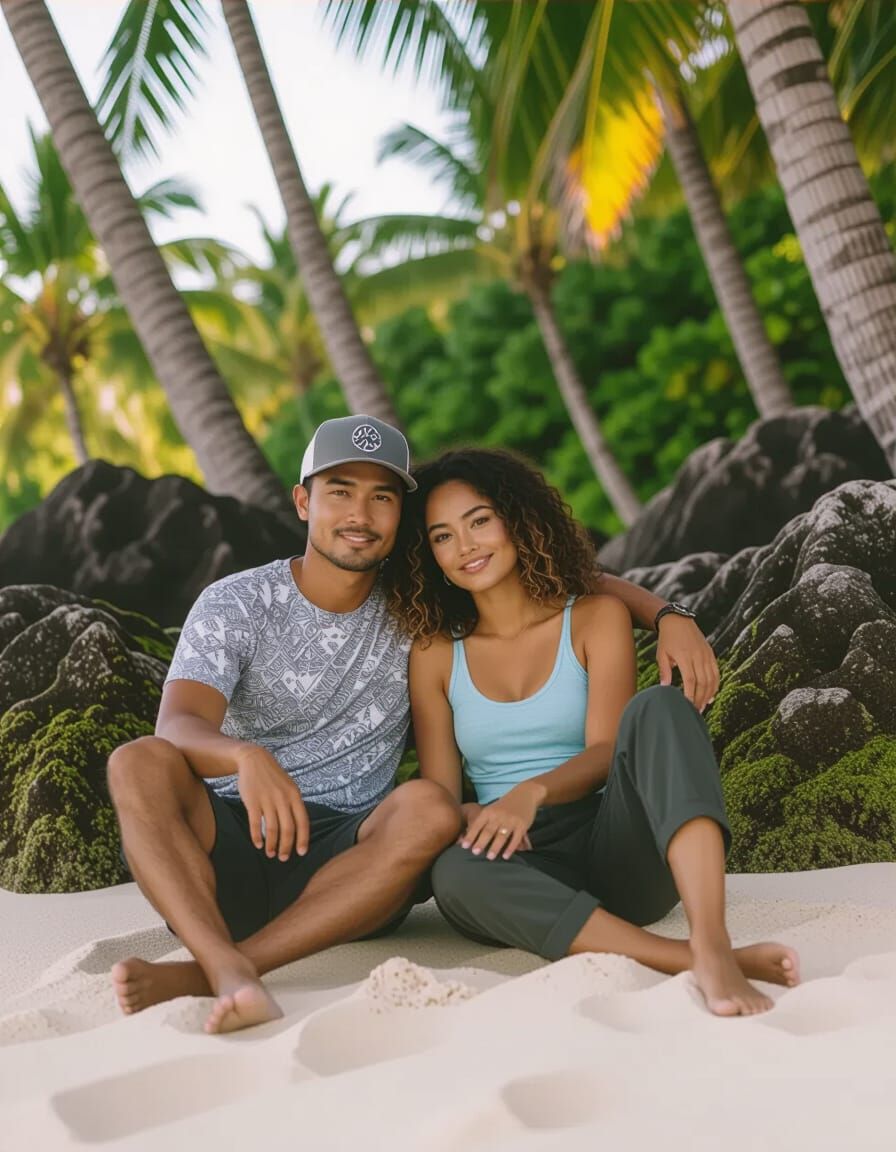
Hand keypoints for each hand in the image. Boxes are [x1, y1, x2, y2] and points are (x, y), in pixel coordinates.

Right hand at [235, 745, 308, 859]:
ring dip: (272, 845)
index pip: (303, 822)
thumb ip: (293, 805)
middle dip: (286, 847)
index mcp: (295, 796)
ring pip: (272, 829)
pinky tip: (258, 844)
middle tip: (283, 858)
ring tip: (270, 854)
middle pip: (288, 829)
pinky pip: (256, 824)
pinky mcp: (253, 801)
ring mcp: (268, 800)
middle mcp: (283, 799)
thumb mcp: (289, 787)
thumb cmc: (273, 777)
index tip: (301, 853)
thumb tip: (298, 828)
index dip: (303, 839)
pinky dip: (257, 837)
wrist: (254, 759)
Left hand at [461, 783, 539, 860]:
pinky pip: (516, 838)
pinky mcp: (522, 825)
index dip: (470, 835)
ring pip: (502, 835)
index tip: (464, 846)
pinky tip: (506, 856)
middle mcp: (499, 815)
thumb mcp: (491, 809)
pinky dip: (510, 848)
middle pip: (488, 831)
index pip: (478, 825)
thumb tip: (466, 837)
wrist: (525, 794)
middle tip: (475, 853)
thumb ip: (482, 822)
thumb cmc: (504, 805)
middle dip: (481, 842)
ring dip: (495, 847)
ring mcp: (511, 820)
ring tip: (489, 857)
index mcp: (489, 812)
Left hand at [656, 615, 718, 711]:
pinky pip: (716, 673)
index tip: (687, 705)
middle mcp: (698, 655)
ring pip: (711, 679)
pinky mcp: (711, 654)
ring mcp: (706, 655)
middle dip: (700, 698)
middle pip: (703, 681)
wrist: (678, 620)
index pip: (690, 679)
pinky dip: (715, 685)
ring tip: (703, 706)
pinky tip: (711, 695)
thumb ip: (665, 671)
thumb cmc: (667, 639)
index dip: (690, 694)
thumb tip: (665, 688)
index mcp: (685, 656)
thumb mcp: (662, 654)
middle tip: (695, 711)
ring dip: (708, 694)